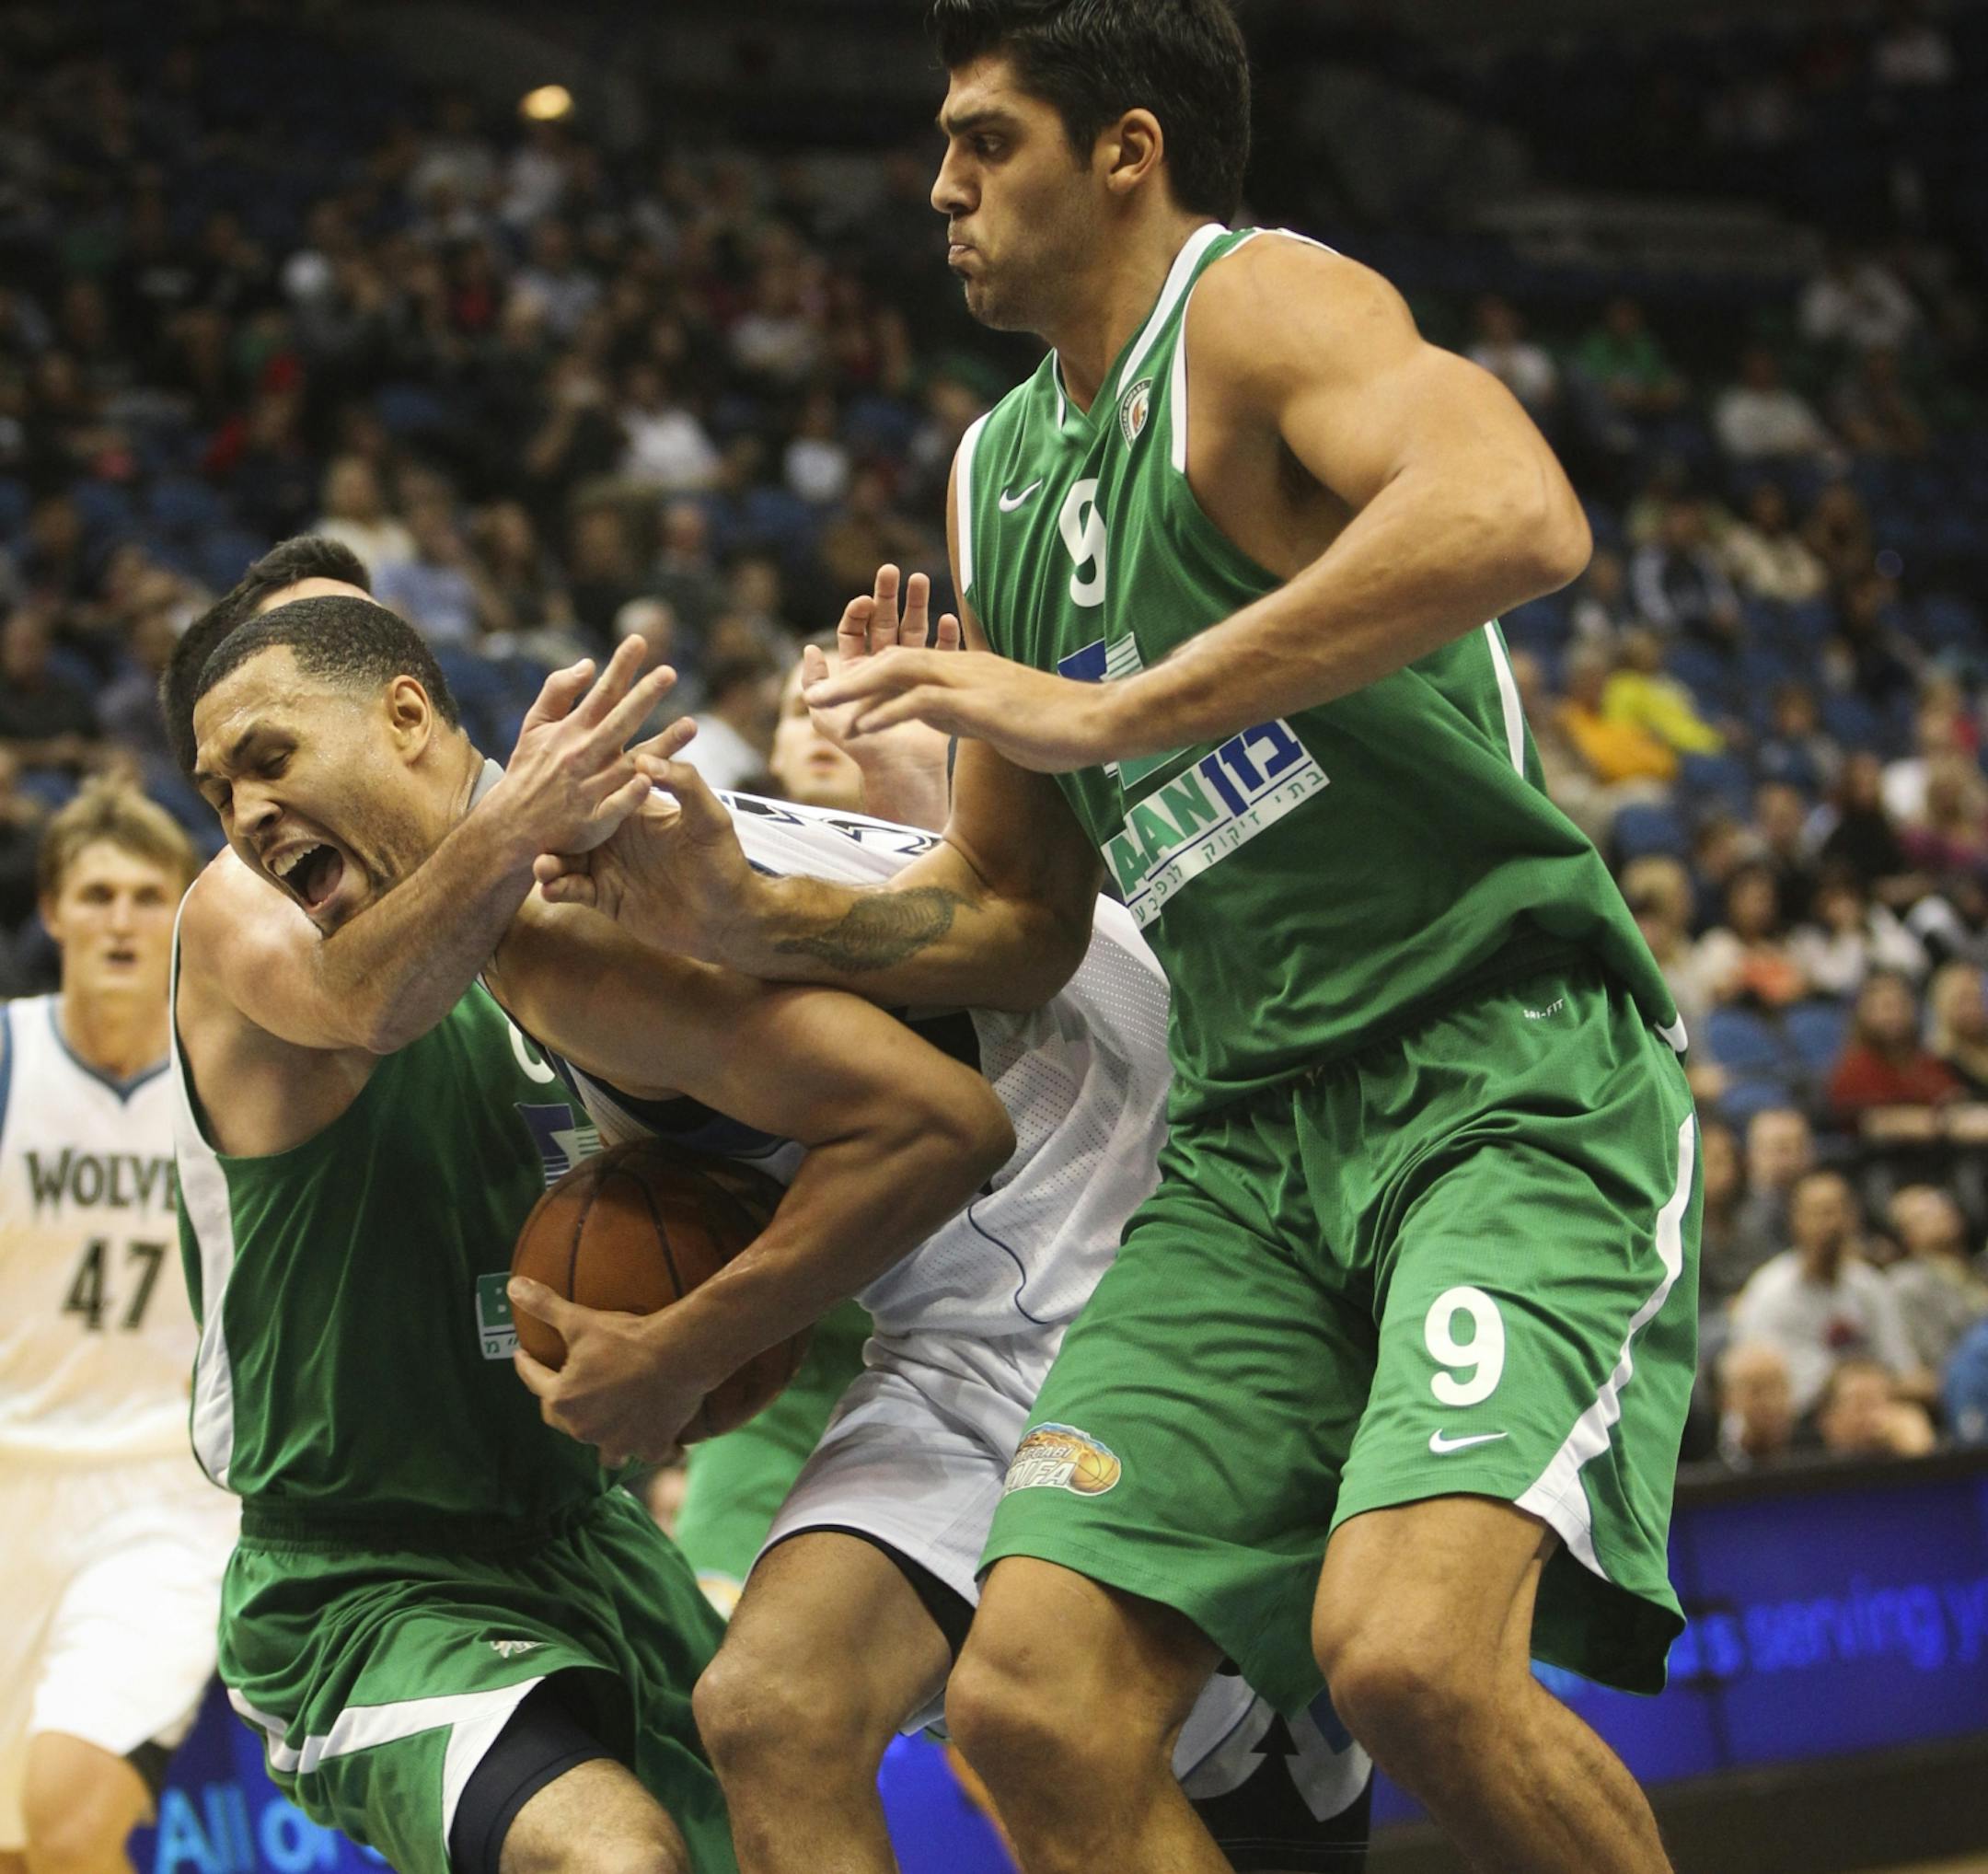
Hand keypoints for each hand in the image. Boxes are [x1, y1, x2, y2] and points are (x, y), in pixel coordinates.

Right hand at [487, 637, 677, 862]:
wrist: (509, 827)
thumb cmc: (528, 772)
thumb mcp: (534, 727)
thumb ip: (558, 692)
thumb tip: (588, 663)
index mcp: (571, 732)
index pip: (602, 693)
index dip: (621, 667)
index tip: (640, 640)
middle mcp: (583, 756)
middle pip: (619, 722)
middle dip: (644, 697)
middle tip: (669, 672)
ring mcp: (590, 789)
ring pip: (631, 763)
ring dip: (661, 745)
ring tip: (692, 725)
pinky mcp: (594, 821)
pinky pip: (617, 807)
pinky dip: (631, 793)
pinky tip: (651, 778)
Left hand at [509, 1278, 708, 1467]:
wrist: (677, 1354)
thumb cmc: (627, 1338)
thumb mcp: (580, 1320)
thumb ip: (545, 1306)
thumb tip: (513, 1286)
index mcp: (563, 1399)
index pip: (535, 1382)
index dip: (527, 1367)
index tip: (523, 1357)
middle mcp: (584, 1429)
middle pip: (564, 1422)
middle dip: (564, 1409)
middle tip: (568, 1392)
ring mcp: (619, 1442)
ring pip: (606, 1452)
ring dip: (606, 1442)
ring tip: (611, 1430)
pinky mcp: (651, 1447)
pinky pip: (649, 1456)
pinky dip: (652, 1450)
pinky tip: (658, 1445)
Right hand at [533, 749, 759, 961]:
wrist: (727, 917)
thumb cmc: (725, 860)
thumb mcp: (710, 817)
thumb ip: (685, 782)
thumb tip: (646, 758)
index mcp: (636, 810)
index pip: (599, 789)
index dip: (576, 784)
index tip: (551, 783)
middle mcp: (615, 835)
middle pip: (571, 826)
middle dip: (551, 828)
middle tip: (538, 832)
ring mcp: (607, 867)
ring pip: (565, 859)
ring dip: (549, 861)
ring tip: (542, 867)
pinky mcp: (604, 898)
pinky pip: (573, 890)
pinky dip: (558, 889)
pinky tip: (551, 890)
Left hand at [804, 642, 1129, 773]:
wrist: (1100, 722)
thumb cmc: (1062, 727)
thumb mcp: (1004, 718)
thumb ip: (972, 713)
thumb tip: (947, 719)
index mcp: (971, 671)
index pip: (912, 664)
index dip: (874, 675)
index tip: (842, 693)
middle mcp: (965, 666)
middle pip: (895, 659)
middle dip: (851, 675)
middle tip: (814, 695)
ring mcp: (971, 680)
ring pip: (898, 671)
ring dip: (855, 687)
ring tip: (820, 706)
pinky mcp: (978, 703)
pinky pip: (920, 702)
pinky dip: (885, 712)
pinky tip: (861, 728)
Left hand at [807, 565, 959, 777]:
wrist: (900, 775)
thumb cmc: (864, 750)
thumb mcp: (828, 718)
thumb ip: (815, 684)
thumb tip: (809, 649)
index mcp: (858, 670)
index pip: (855, 631)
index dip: (858, 612)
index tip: (864, 601)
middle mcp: (883, 669)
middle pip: (884, 624)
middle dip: (887, 596)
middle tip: (890, 571)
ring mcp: (911, 676)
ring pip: (913, 632)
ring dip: (916, 606)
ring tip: (920, 579)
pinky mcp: (937, 687)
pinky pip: (943, 656)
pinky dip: (945, 637)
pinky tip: (947, 620)